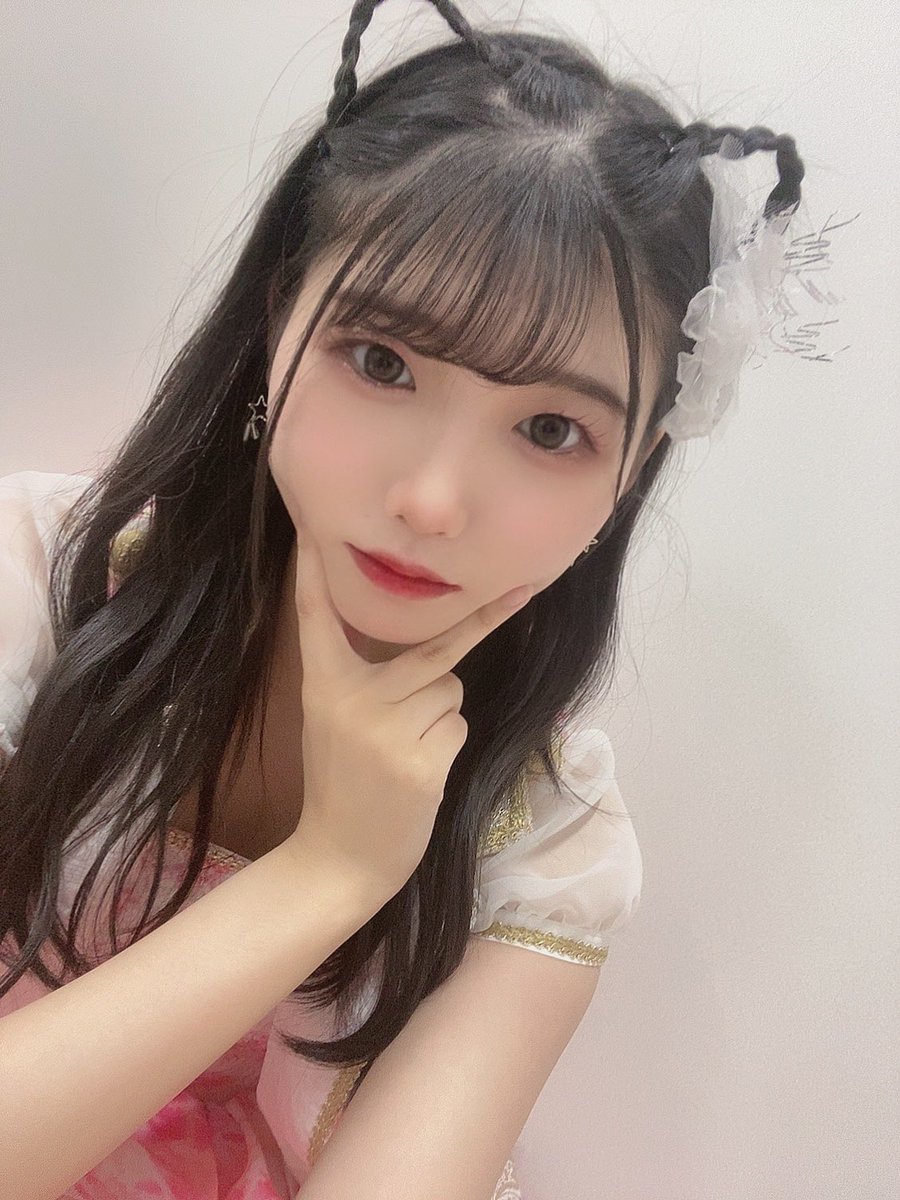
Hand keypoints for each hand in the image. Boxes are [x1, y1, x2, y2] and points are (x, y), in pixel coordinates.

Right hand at [286, 530, 531, 902]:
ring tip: (406, 752)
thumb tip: (429, 652)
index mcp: (323, 687)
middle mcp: (353, 700)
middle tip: (525, 589)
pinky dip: (447, 746)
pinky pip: (457, 726)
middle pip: (432, 652)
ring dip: (441, 716)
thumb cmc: (342, 785)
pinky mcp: (420, 762)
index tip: (309, 528)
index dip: (310, 572)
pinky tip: (417, 774)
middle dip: (475, 633)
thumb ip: (363, 682)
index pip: (316, 618)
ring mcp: (387, 731)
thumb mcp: (333, 722)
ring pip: (450, 690)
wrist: (338, 859)